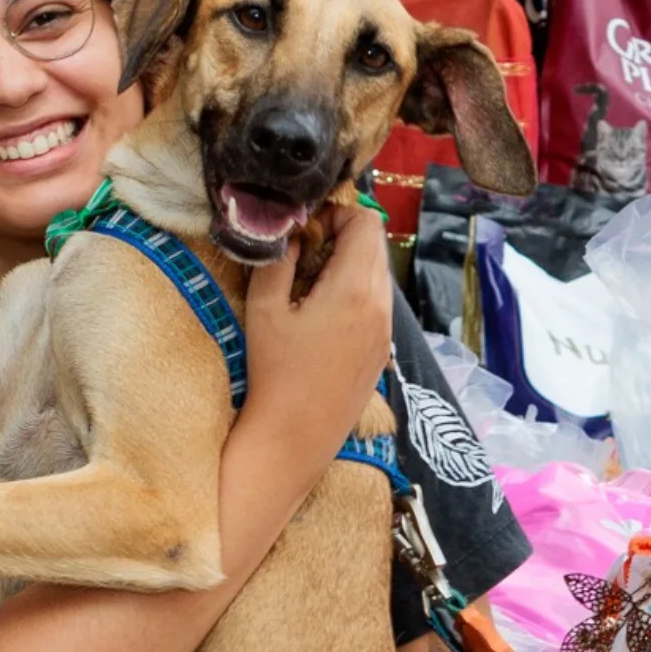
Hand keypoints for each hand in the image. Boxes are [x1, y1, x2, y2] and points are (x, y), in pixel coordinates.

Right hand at [242, 204, 393, 479]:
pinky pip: (378, 303)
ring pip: (378, 274)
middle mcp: (380, 306)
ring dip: (349, 267)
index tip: (306, 232)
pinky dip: (356, 294)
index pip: (366, 222)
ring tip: (311, 288)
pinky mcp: (382, 351)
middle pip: (376, 246)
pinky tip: (323, 317)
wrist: (294, 436)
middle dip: (343, 238)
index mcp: (354, 288)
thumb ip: (280, 259)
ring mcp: (386, 331)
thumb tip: (293, 232)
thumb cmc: (273, 372)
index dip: (336, 215)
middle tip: (305, 257)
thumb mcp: (265, 308)